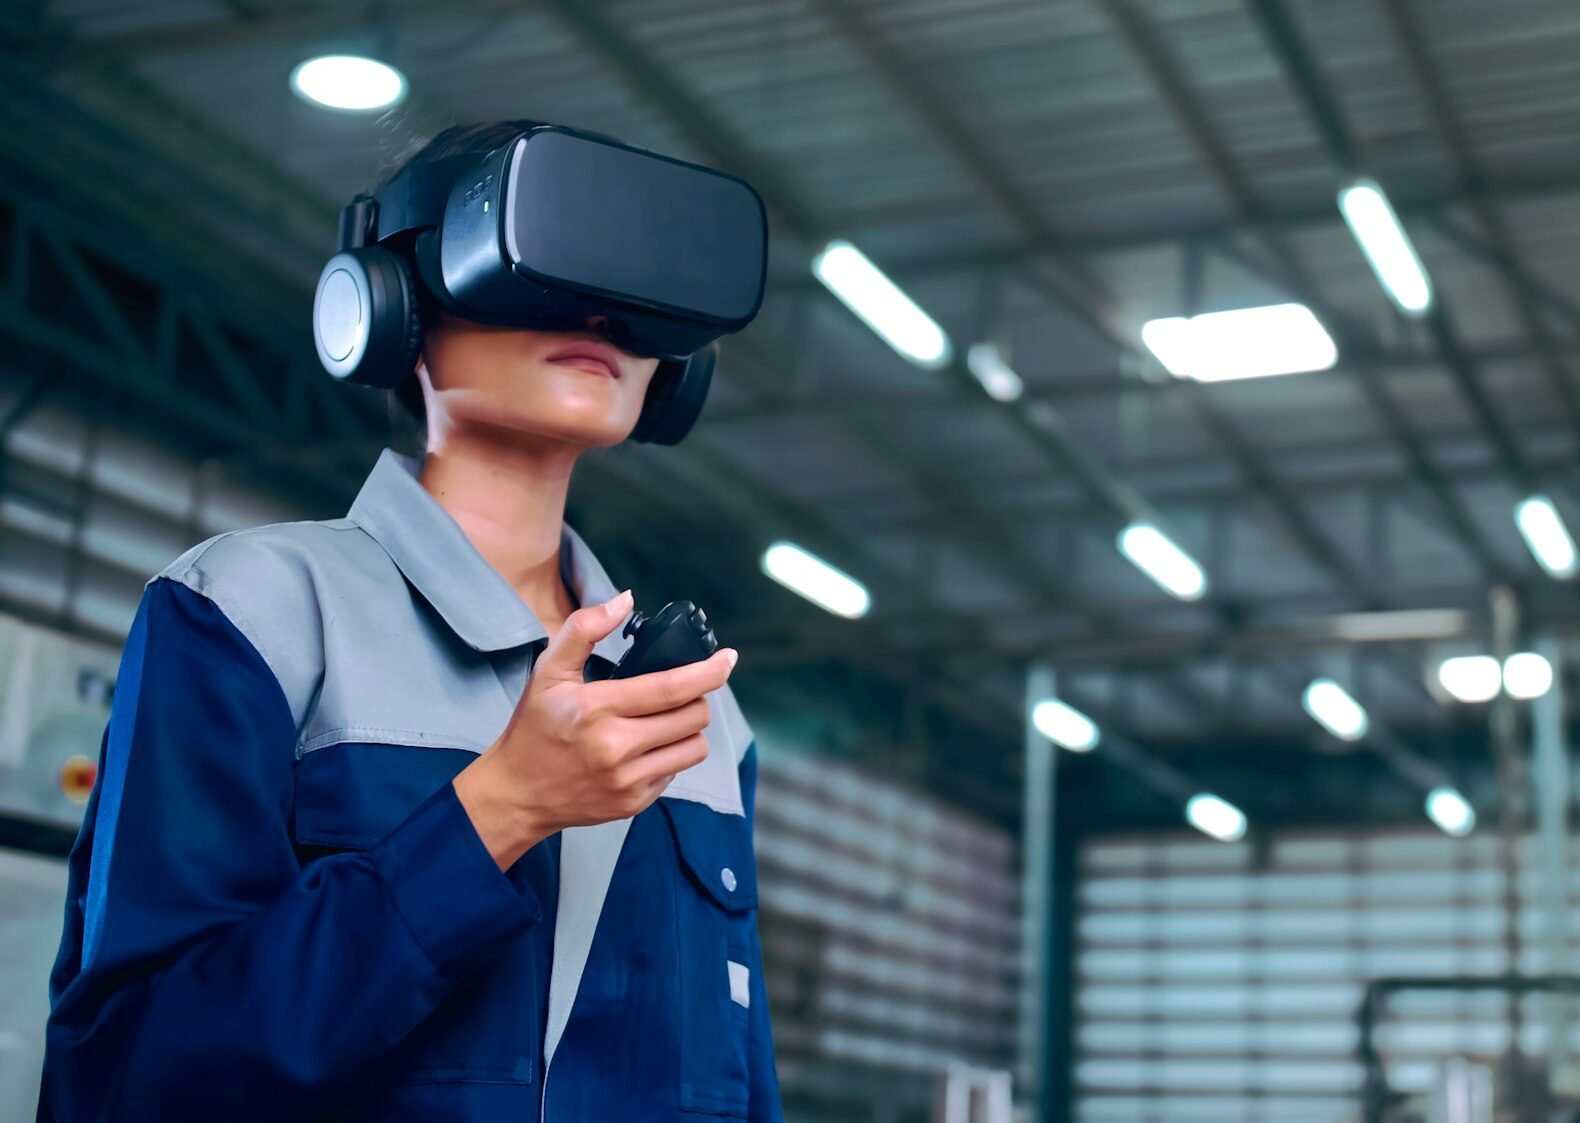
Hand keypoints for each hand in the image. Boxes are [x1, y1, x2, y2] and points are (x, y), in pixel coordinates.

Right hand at [453, 589, 737, 869]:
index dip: (709, 671)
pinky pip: (676, 773)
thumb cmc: (534, 726)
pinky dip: (669, 756)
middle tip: (680, 692)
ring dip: (689, 729)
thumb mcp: (548, 671)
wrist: (517, 794)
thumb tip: (625, 600)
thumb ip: (584, 628)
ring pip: (694, 747)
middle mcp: (616, 747)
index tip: (728, 657)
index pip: (671, 687)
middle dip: (696, 698)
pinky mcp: (633, 803)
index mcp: (596, 708)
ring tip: (666, 720)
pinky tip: (645, 748)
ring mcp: (627, 780)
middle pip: (693, 717)